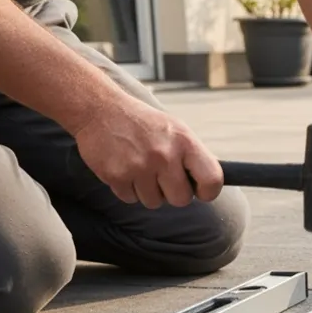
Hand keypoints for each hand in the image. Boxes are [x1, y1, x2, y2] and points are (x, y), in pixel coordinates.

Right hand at [73, 98, 221, 208]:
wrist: (100, 110)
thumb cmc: (143, 123)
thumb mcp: (176, 129)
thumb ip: (192, 156)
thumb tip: (209, 183)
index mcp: (185, 142)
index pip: (212, 179)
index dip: (208, 192)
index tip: (200, 191)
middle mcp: (164, 155)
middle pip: (181, 200)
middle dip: (173, 194)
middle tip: (163, 179)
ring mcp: (139, 167)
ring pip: (154, 202)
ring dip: (148, 192)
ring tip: (141, 170)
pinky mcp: (116, 176)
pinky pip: (130, 199)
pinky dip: (128, 189)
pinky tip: (125, 169)